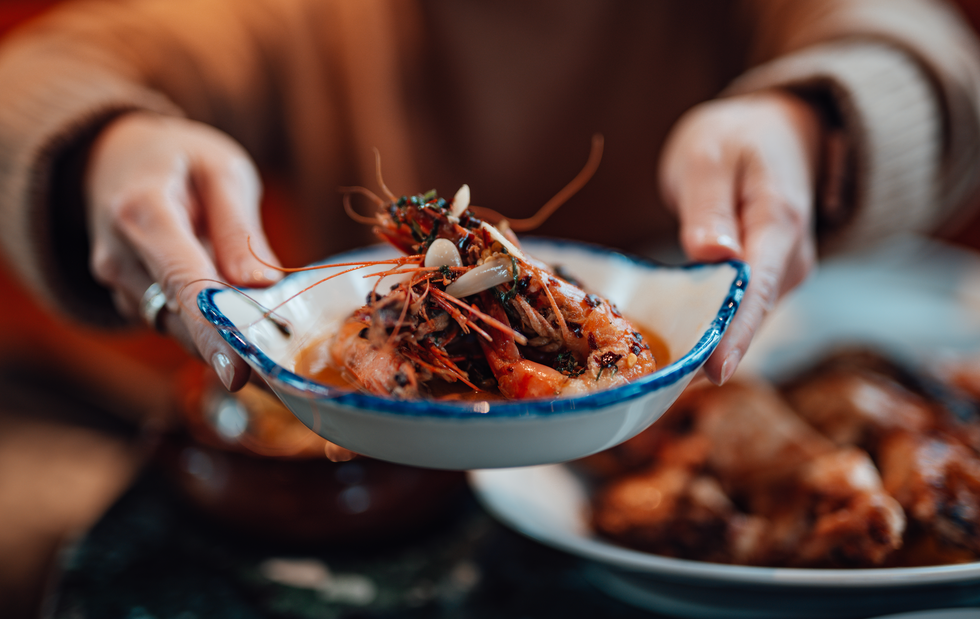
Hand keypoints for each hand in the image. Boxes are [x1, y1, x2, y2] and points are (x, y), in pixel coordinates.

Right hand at [85, 112, 281, 390]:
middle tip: (285, 362)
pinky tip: (239, 315)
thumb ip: (238, 228)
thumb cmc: (178, 158)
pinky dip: (207, 326)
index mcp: (143, 212)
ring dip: (222, 335)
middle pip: (180, 317)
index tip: (237, 374)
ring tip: (269, 334)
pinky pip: (173, 323)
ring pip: (178, 328)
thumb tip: (260, 287)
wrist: (112, 155)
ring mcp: (118, 282)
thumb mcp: (220, 170)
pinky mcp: (128, 298)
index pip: (182, 284)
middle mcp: (120, 256)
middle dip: (232, 342)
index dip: (212, 333)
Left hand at [659, 91, 821, 384]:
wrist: (780, 132)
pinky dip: (705, 331)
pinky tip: (667, 350)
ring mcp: (781, 277)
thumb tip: (713, 255)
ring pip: (742, 323)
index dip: (735, 333)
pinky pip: (735, 316)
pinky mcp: (765, 286)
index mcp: (779, 222)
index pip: (758, 288)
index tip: (712, 371)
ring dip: (703, 345)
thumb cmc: (738, 139)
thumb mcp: (710, 156)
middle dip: (708, 351)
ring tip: (653, 376)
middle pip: (749, 318)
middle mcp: (790, 261)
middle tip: (654, 383)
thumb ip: (709, 207)